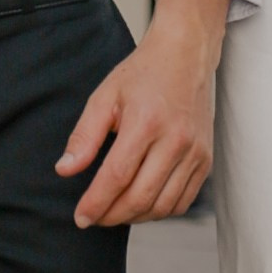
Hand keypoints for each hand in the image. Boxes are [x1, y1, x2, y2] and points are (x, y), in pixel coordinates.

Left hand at [58, 0, 226, 226]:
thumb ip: (84, 136)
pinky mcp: (206, 159)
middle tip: (94, 217)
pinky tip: (142, 203)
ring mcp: (195, 152)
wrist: (186, 55)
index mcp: (146, 122)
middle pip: (141, 197)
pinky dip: (160, 211)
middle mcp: (176, 140)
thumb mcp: (105, 97)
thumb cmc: (144, 73)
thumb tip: (65, 170)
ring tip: (115, 211)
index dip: (96, 203)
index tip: (80, 217)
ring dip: (135, 217)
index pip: (117, 176)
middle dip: (112, 215)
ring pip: (163, 206)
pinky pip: (183, 201)